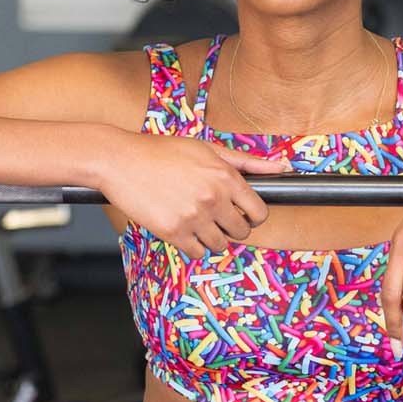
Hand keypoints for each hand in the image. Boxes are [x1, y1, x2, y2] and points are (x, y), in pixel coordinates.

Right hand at [99, 132, 291, 259]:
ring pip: (219, 245)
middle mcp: (213, 198)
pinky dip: (192, 246)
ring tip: (195, 219)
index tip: (241, 214)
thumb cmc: (162, 152)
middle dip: (231, 228)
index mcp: (225, 176)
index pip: (259, 212)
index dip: (253, 216)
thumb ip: (247, 162)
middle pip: (241, 232)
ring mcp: (193, 217)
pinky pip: (197, 253)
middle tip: (214, 217)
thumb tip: (282, 167)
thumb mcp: (207, 148)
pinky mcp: (173, 232)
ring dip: (211, 237)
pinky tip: (182, 228)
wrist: (119, 160)